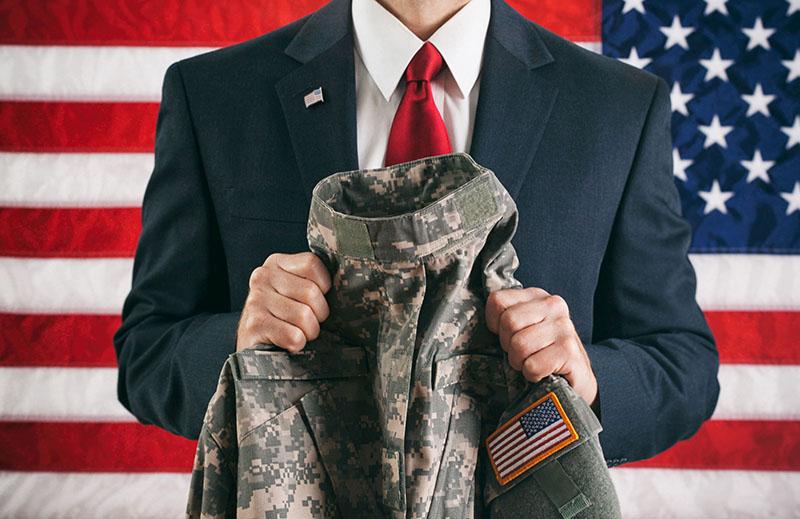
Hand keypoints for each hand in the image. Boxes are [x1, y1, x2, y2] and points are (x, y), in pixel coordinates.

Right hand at [236, 252, 330, 352]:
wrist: (256, 349)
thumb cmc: (287, 317)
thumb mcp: (297, 290)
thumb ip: (313, 279)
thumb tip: (345, 278)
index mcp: (276, 263)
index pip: (312, 263)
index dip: (324, 286)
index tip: (316, 300)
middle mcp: (262, 276)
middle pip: (311, 292)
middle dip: (318, 314)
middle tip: (309, 322)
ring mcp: (255, 300)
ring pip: (304, 315)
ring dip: (309, 332)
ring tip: (299, 333)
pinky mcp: (254, 325)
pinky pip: (293, 336)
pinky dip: (297, 344)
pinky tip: (288, 342)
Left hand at [485, 287, 597, 407]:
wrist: (577, 381)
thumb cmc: (541, 354)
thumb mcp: (524, 328)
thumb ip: (504, 317)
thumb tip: (468, 313)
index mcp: (537, 296)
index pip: (497, 301)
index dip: (495, 325)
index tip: (507, 337)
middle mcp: (554, 305)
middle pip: (508, 322)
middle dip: (508, 346)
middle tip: (521, 354)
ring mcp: (564, 327)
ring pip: (519, 345)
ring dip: (520, 363)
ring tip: (532, 364)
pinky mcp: (570, 351)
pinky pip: (533, 365)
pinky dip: (532, 375)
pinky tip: (543, 373)